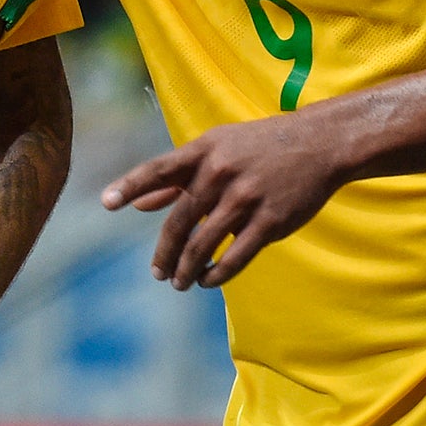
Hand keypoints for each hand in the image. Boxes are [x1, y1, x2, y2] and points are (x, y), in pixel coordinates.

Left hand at [103, 112, 348, 289]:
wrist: (320, 143)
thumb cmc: (258, 147)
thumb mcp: (216, 148)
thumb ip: (176, 177)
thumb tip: (140, 204)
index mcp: (203, 151)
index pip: (158, 169)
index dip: (130, 185)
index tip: (106, 203)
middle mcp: (220, 173)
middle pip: (179, 221)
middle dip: (164, 253)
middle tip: (156, 273)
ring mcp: (247, 197)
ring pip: (204, 244)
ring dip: (186, 269)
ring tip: (178, 282)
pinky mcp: (271, 220)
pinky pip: (236, 256)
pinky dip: (217, 273)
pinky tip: (206, 280)